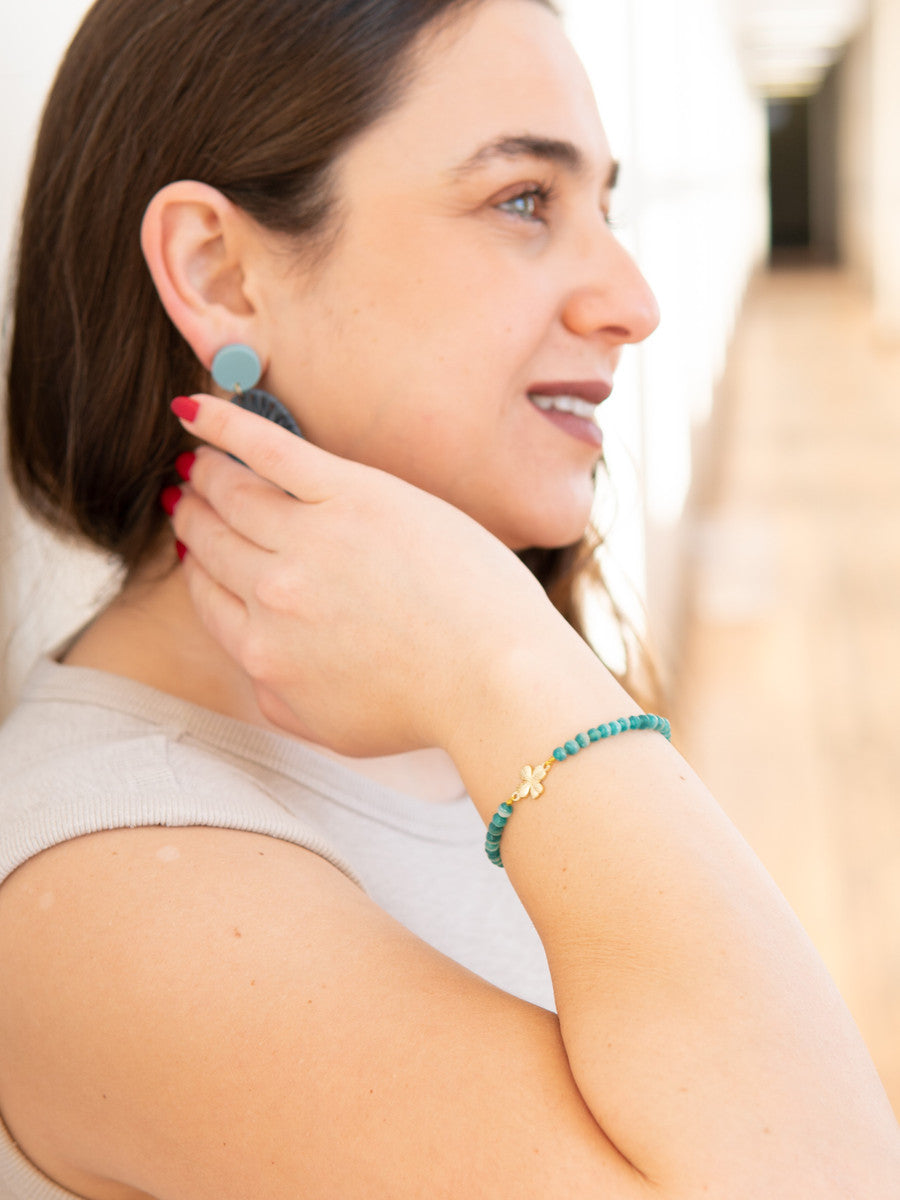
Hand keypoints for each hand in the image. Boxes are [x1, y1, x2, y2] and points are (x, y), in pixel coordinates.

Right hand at [169, 394, 555, 754]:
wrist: (495, 677)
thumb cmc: (428, 705)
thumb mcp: (333, 728)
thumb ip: (278, 700)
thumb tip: (254, 667)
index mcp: (264, 650)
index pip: (208, 593)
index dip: (198, 564)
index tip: (195, 543)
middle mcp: (272, 593)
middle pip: (212, 540)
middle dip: (193, 513)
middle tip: (188, 491)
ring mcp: (308, 539)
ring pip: (234, 493)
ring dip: (208, 472)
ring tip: (201, 458)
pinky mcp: (351, 494)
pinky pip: (268, 448)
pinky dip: (224, 424)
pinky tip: (194, 407)